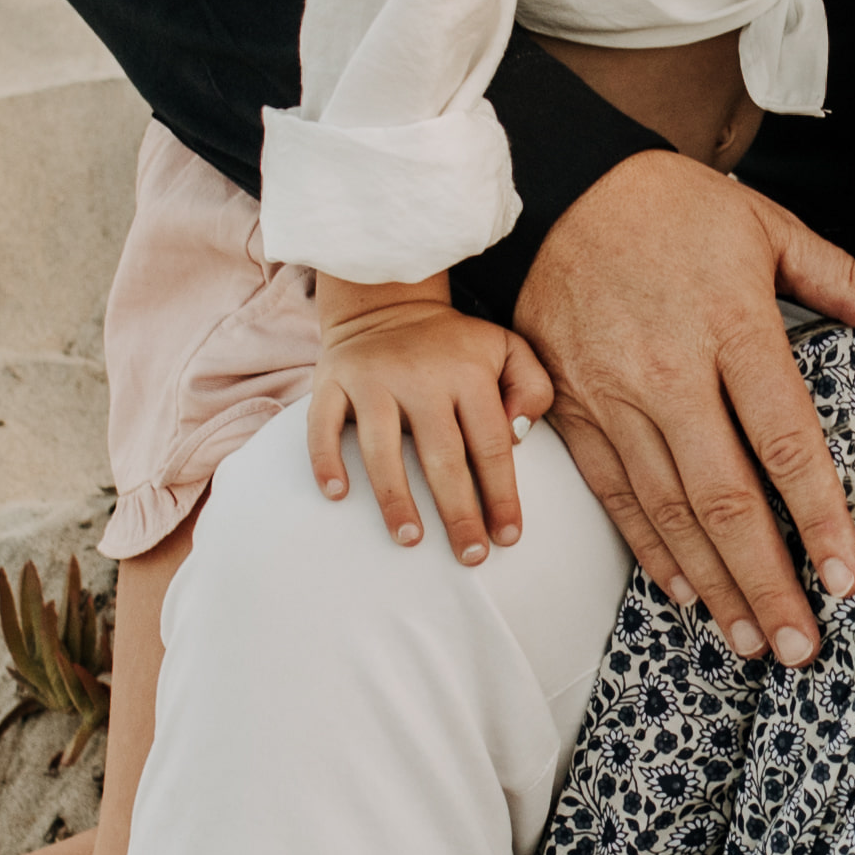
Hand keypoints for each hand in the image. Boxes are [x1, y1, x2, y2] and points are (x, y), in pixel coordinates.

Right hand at [302, 278, 550, 561]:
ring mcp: (372, 379)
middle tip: (469, 557)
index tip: (508, 537)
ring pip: (382, 449)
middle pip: (442, 457)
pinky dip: (327, 460)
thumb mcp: (506, 348)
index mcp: (468, 372)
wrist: (386, 298)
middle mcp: (420, 376)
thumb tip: (520, 434)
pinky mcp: (331, 381)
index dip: (502, 495)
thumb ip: (532, 387)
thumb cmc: (453, 343)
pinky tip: (338, 495)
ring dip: (395, 499)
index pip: (490, 444)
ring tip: (410, 539)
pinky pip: (323, 426)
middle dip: (458, 512)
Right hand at [504, 152, 854, 664]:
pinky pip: (616, 498)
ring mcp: (614, 398)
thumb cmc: (672, 209)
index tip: (847, 577)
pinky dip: (653, 552)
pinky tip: (687, 594)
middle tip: (803, 646)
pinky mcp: (572, 413)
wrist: (553, 189)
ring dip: (715, 586)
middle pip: (725, 497)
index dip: (818, 516)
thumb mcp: (767, 227)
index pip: (785, 440)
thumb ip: (848, 280)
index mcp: (731, 325)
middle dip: (767, 581)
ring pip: (670, 513)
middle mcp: (670, 372)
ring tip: (754, 640)